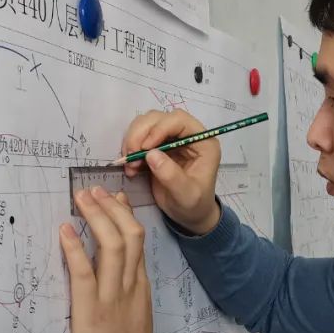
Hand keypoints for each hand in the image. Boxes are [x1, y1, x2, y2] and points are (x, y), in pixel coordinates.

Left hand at [60, 187, 152, 332]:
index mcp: (141, 288)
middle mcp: (131, 286)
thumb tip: (120, 277)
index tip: (116, 199)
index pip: (138, 244)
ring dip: (96, 217)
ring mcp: (113, 296)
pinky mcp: (92, 310)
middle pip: (129, 236)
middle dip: (112, 209)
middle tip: (95, 190)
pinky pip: (85, 272)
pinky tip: (65, 230)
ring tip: (81, 198)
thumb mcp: (137, 320)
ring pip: (112, 246)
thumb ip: (130, 296)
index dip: (126, 218)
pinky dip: (75, 248)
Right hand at [122, 109, 220, 234]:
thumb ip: (171, 175)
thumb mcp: (186, 195)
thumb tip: (151, 155)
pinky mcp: (157, 147)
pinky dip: (130, 149)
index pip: (179, 120)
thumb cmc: (194, 205)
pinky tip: (131, 168)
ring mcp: (171, 139)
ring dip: (133, 140)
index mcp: (203, 141)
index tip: (145, 148)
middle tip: (130, 155)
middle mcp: (187, 135)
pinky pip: (139, 137)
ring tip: (130, 164)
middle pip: (159, 118)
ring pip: (146, 124)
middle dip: (140, 133)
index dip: (159, 128)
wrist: (189, 215)